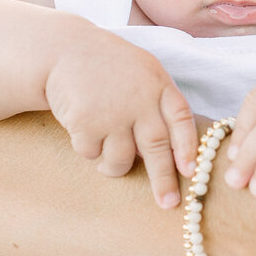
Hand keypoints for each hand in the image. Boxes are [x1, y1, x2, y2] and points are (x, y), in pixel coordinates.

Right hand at [44, 26, 196, 207]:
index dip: (188, 148)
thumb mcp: (144, 72)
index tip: (192, 172)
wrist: (64, 50)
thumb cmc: (111, 67)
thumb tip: (175, 152)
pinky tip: (84, 128)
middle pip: (157, 148)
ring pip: (122, 160)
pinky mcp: (85, 123)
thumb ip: (160, 104)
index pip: (182, 120)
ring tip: (108, 154)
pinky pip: (92, 154)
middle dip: (164, 181)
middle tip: (169, 204)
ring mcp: (112, 113)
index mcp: (158, 85)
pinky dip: (89, 149)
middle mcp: (139, 101)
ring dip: (115, 166)